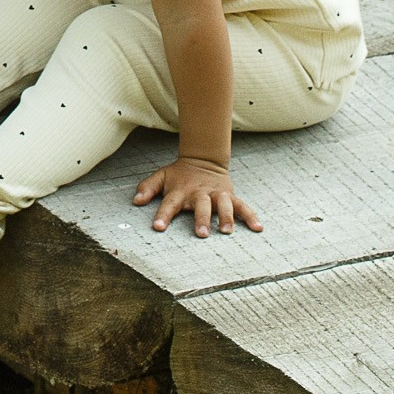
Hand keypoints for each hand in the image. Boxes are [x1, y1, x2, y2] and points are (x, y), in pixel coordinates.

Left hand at [134, 154, 262, 238]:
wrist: (203, 159)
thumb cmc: (179, 175)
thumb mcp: (161, 177)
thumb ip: (148, 187)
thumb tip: (136, 200)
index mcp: (180, 191)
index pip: (169, 204)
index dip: (163, 215)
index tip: (158, 227)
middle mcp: (199, 193)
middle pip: (200, 206)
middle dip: (201, 219)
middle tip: (201, 234)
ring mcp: (216, 194)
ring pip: (223, 205)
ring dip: (225, 217)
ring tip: (227, 231)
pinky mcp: (229, 195)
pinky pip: (242, 206)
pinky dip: (250, 216)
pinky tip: (258, 228)